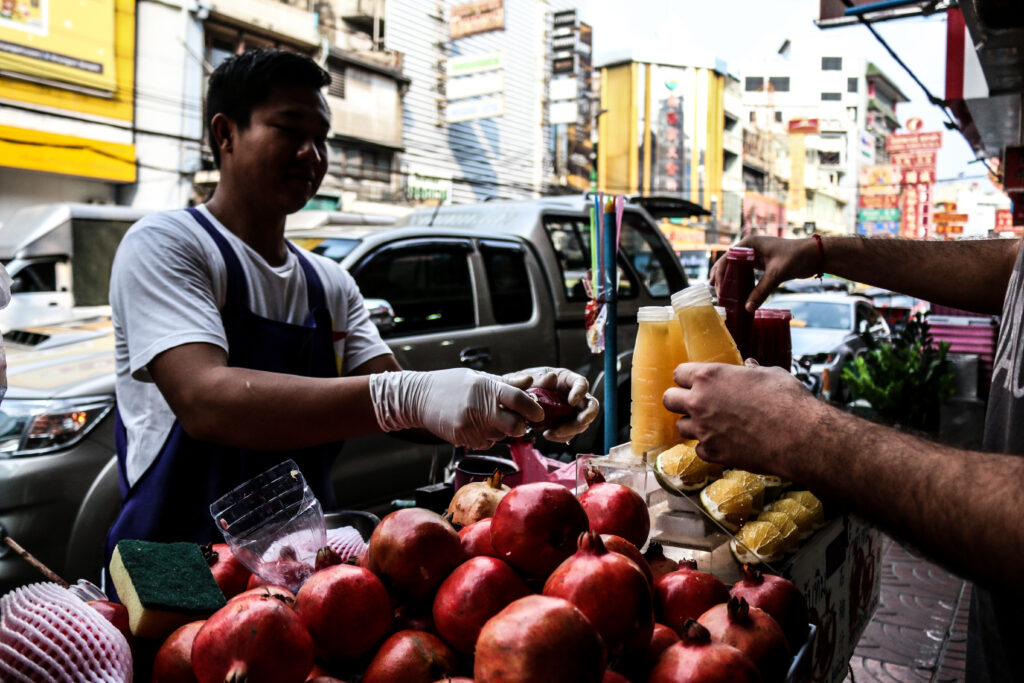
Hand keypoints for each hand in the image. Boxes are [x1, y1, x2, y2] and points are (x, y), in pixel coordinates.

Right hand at [368, 369, 543, 449]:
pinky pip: (486, 443)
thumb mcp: (477, 377)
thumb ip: (505, 383)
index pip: (516, 399)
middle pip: (514, 425)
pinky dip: (487, 436)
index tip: (539, 413)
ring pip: (501, 436)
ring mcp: (469, 425)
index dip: (532, 408)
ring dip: (502, 430)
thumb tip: (529, 383)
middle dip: (521, 425)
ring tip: (487, 417)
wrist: (417, 398)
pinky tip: (475, 424)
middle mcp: (478, 407)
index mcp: (484, 387)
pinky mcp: (462, 439)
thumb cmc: (450, 384)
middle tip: (519, 421)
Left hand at [502, 366, 599, 441]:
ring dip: (570, 430)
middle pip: (590, 407)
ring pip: (582, 423)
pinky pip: (571, 432)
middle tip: (566, 426)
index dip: (580, 392)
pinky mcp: (565, 423)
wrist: (512, 400)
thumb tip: (551, 378)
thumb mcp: (526, 378)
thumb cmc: (521, 384)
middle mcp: (573, 395)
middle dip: (583, 418)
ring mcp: (570, 411)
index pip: (582, 383)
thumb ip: (538, 378)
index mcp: (566, 380)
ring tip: (551, 432)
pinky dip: (562, 436)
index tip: (571, 401)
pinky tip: (548, 434)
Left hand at [662, 360, 823, 479]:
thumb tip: (748, 366)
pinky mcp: (712, 452)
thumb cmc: (787, 400)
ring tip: (712, 425)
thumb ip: (751, 371)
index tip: (695, 382)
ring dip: (693, 425)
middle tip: (695, 404)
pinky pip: (698, 449)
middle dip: (679, 401)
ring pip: (680, 427)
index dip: (687, 378)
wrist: (799, 437)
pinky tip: (725, 442)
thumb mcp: (770, 374)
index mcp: (709, 376)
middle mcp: (699, 401)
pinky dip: (708, 446)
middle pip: (668, 400)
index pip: (678, 373)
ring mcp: (703, 429)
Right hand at [709, 236, 818, 311]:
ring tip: (721, 293)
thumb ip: (762, 290)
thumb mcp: (777, 274)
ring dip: (728, 280)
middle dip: (721, 277)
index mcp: (750, 243)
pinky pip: (745, 273)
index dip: (720, 272)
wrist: (815, 255)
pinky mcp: (761, 264)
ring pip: (735, 268)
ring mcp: (755, 256)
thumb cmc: (797, 257)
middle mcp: (750, 248)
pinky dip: (739, 282)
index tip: (716, 287)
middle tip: (716, 293)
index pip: (728, 257)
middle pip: (728, 263)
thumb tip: (747, 308)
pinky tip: (735, 292)